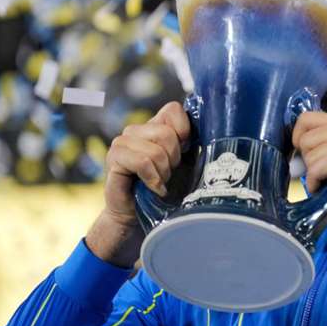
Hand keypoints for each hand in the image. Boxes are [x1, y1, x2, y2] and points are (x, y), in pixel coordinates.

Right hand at [102, 101, 191, 227]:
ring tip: (160, 181)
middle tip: (170, 173)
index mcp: (154, 126)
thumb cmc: (166, 188)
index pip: (173, 109)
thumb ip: (194, 144)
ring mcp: (122, 143)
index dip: (184, 131)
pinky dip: (153, 179)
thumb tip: (212, 130)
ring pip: (155, 150)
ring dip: (163, 172)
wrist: (139, 215)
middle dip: (174, 159)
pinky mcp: (114, 159)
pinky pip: (142, 162)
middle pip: (166, 133)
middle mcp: (136, 130)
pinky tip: (154, 188)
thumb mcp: (187, 163)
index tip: (185, 152)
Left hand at [291, 111, 326, 220]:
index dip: (299, 137)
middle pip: (304, 137)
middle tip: (325, 169)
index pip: (306, 118)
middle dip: (308, 158)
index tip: (308, 153)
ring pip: (308, 154)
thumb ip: (322, 140)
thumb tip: (293, 142)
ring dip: (313, 172)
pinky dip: (315, 183)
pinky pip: (314, 169)